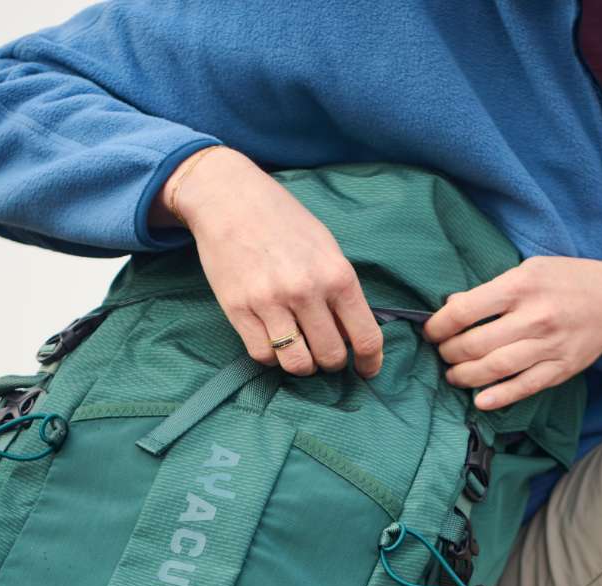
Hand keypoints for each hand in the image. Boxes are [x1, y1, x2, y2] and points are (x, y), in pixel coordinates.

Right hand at [159, 146, 383, 377]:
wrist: (231, 200)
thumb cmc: (284, 221)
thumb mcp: (326, 247)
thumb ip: (341, 288)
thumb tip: (352, 330)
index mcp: (337, 275)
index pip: (365, 336)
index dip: (370, 361)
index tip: (367, 369)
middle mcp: (306, 292)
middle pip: (330, 356)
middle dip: (332, 362)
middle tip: (326, 353)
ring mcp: (270, 302)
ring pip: (296, 363)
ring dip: (302, 365)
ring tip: (300, 352)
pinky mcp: (238, 309)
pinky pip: (262, 354)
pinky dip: (272, 356)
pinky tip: (274, 341)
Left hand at [423, 257, 601, 410]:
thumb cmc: (567, 281)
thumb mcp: (529, 270)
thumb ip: (490, 289)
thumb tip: (451, 306)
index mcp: (522, 286)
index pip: (465, 311)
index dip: (439, 326)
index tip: (432, 331)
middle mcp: (536, 317)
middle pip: (475, 344)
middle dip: (449, 353)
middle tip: (443, 353)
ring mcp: (550, 345)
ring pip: (495, 369)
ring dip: (465, 376)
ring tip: (454, 375)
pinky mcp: (562, 367)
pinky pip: (525, 387)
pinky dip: (499, 397)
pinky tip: (480, 400)